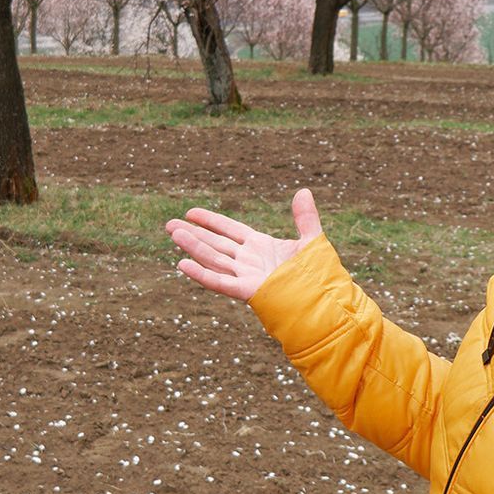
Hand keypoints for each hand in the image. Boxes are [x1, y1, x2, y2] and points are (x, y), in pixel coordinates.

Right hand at [166, 188, 322, 301]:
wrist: (324, 302)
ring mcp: (246, 276)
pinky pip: (220, 282)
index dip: (210, 221)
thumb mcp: (311, 240)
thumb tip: (304, 191)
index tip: (191, 212)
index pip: (229, 230)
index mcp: (260, 247)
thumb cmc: (319, 276)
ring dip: (193, 247)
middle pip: (215, 244)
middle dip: (193, 234)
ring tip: (173, 233)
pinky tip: (183, 264)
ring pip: (213, 259)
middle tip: (169, 224)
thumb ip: (305, 217)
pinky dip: (201, 274)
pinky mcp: (247, 291)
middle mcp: (249, 261)